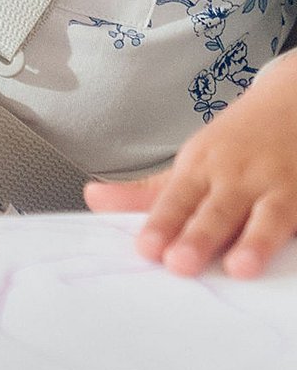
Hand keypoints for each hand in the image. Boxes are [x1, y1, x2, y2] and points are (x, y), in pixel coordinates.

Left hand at [85, 55, 296, 277]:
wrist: (292, 101)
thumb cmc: (236, 143)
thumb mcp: (192, 161)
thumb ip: (147, 191)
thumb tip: (92, 200)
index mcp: (202, 169)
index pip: (176, 201)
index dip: (161, 226)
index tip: (146, 249)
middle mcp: (238, 178)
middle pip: (216, 212)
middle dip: (197, 237)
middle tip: (179, 264)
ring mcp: (278, 187)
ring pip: (265, 218)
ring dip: (253, 242)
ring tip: (240, 268)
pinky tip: (295, 254)